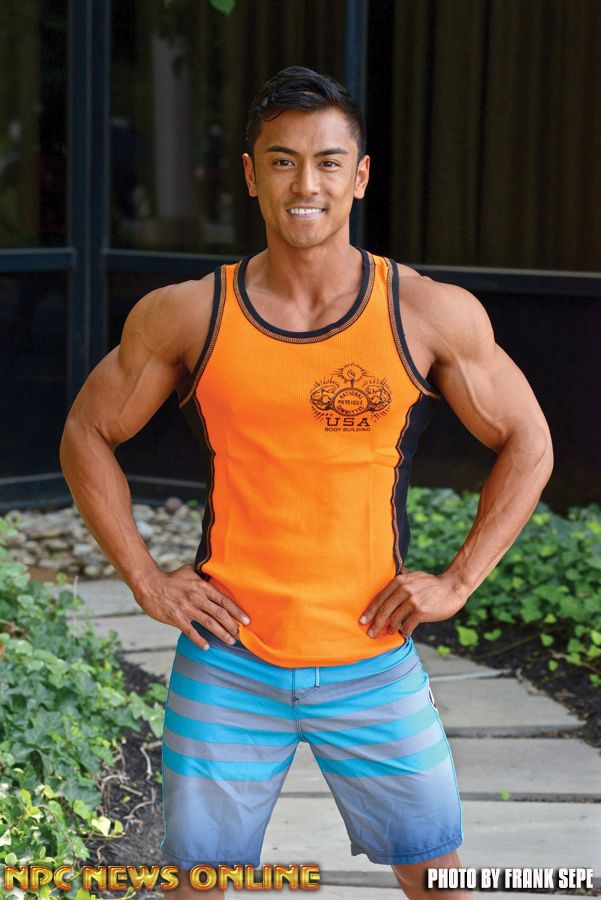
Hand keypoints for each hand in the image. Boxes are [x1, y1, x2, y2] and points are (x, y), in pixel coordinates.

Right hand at [133, 565, 249, 650]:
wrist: (150, 584)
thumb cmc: (170, 577)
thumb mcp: (189, 571)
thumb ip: (202, 574)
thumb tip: (213, 573)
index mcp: (202, 587)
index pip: (224, 600)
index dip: (237, 611)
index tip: (247, 620)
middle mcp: (197, 598)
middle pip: (220, 614)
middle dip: (232, 626)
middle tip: (240, 635)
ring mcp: (187, 609)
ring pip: (209, 624)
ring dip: (221, 634)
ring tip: (230, 641)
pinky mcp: (176, 618)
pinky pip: (190, 631)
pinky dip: (199, 640)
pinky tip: (206, 647)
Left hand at [359, 569, 467, 638]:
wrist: (452, 587)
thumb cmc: (431, 584)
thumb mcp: (414, 575)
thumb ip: (401, 577)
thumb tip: (387, 576)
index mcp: (399, 580)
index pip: (380, 597)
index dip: (369, 610)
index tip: (362, 620)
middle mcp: (404, 589)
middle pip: (384, 610)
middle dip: (375, 623)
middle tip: (370, 633)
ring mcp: (413, 601)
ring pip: (394, 619)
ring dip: (390, 628)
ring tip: (389, 632)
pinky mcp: (421, 611)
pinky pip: (407, 625)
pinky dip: (404, 631)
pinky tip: (404, 634)